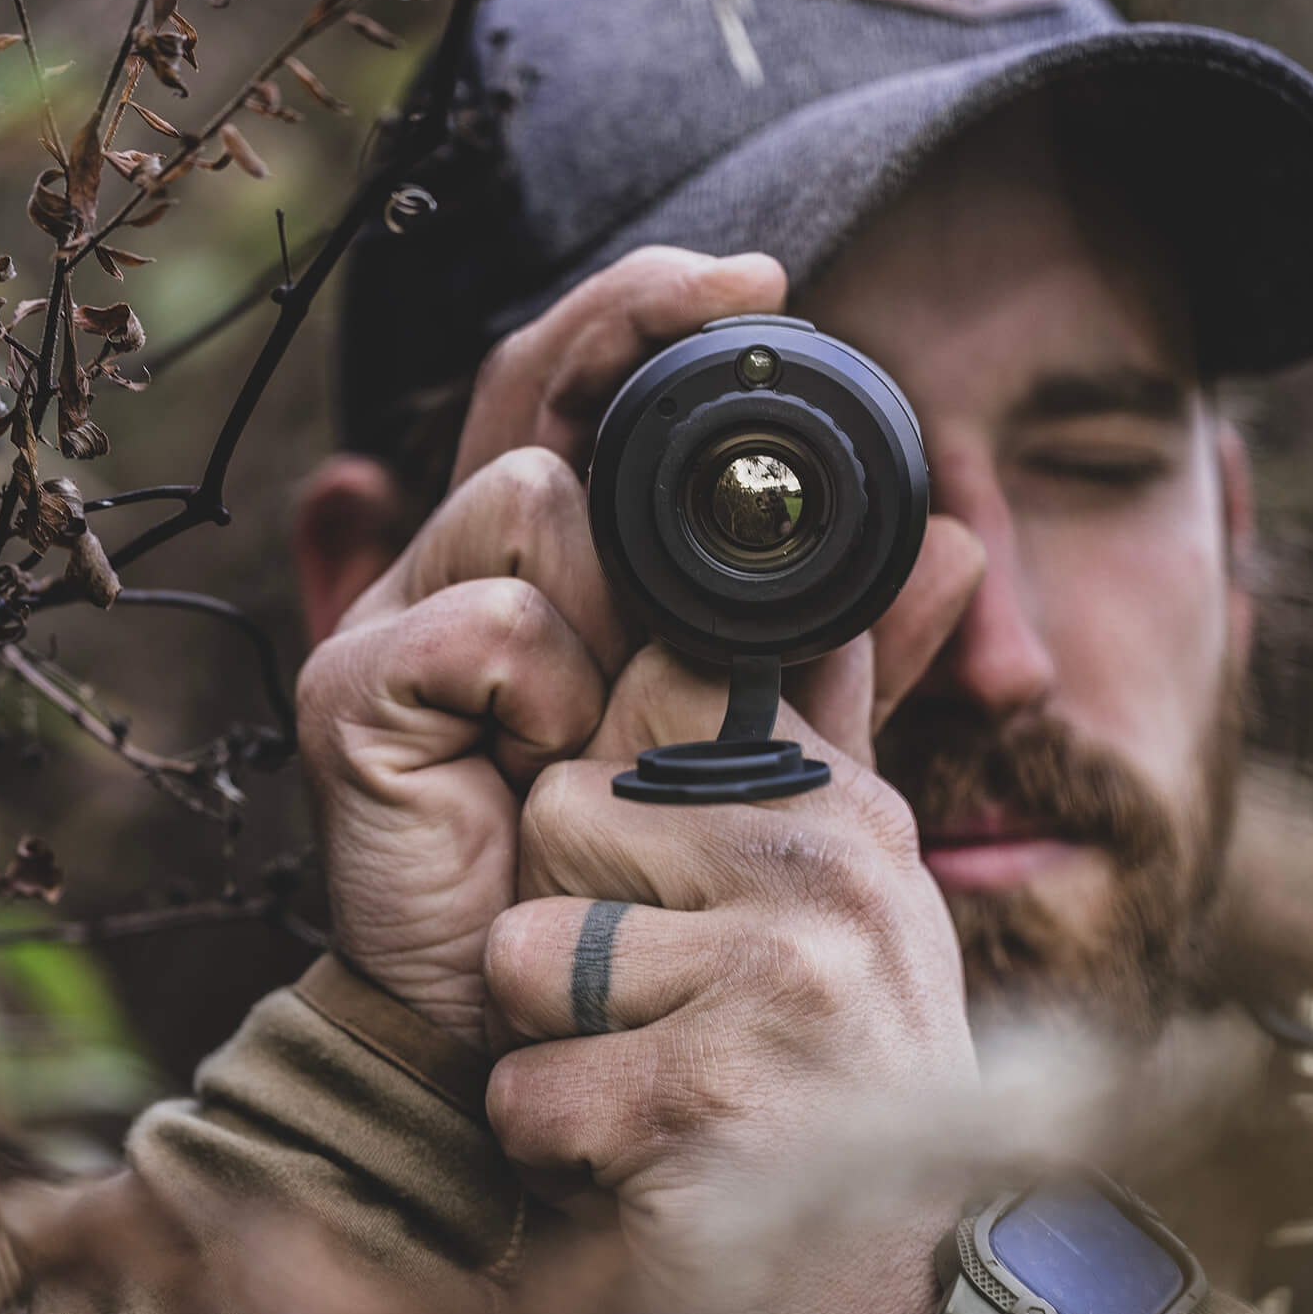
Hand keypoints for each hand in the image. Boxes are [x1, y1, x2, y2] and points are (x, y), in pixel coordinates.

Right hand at [298, 248, 788, 1045]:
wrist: (520, 1032)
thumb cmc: (624, 884)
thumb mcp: (760, 753)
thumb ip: (838, 659)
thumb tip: (954, 547)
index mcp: (553, 561)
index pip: (576, 383)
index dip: (649, 308)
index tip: (764, 281)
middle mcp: (463, 564)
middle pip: (532, 390)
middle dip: (633, 340)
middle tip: (740, 318)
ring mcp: (399, 620)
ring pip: (527, 501)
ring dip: (611, 599)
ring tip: (615, 712)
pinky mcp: (358, 694)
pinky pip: (487, 623)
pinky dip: (547, 683)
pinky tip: (552, 757)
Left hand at [480, 522, 986, 1313]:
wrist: (861, 1305)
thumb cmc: (808, 1074)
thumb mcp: (830, 878)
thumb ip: (836, 709)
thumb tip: (939, 539)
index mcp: (835, 799)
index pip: (661, 678)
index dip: (608, 798)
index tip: (657, 882)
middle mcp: (830, 863)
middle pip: (558, 821)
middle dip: (568, 933)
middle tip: (664, 1015)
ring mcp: (785, 975)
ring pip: (525, 955)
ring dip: (560, 1048)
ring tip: (657, 1085)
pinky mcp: (714, 1090)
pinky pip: (526, 1084)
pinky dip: (561, 1145)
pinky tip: (651, 1162)